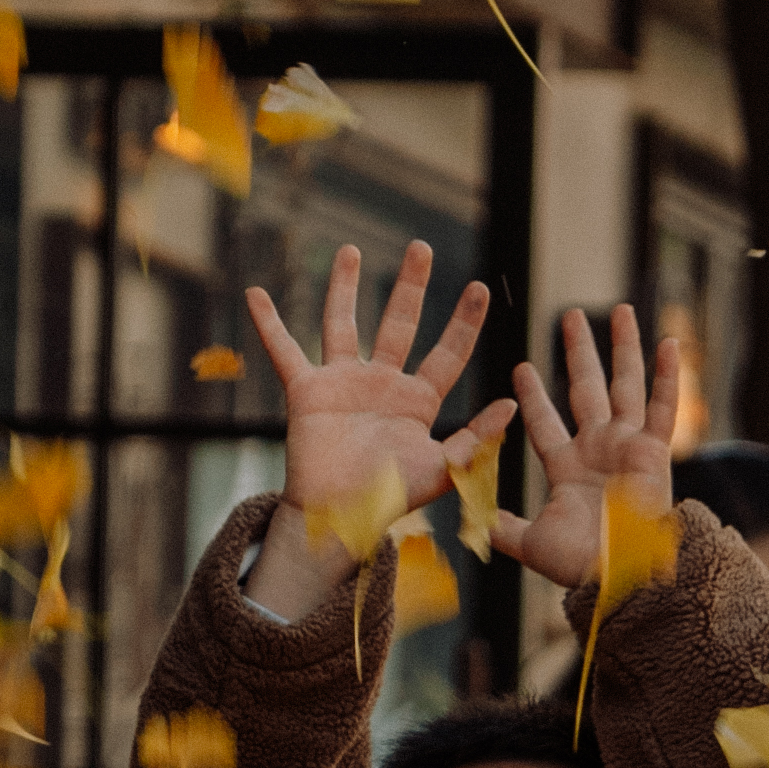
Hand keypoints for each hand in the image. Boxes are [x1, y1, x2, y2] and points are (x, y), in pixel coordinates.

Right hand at [244, 242, 513, 622]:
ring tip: (351, 251)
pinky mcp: (307, 392)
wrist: (338, 520)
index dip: (463, 323)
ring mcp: (343, 384)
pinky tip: (255, 295)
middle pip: (399, 323)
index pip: (447, 354)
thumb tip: (513, 406)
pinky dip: (269, 324)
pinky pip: (284, 350)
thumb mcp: (442, 470)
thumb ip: (476, 438)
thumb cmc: (390, 501)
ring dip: (345, 288)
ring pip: (344, 325)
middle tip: (420, 247)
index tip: (478, 288)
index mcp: (417, 403)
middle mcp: (382, 385)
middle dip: (410, 286)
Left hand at [492, 303, 680, 592]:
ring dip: (623, 348)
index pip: (546, 422)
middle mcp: (598, 451)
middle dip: (578, 353)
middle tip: (570, 316)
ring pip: (625, 386)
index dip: (533, 396)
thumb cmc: (575, 565)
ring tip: (620, 311)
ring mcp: (628, 448)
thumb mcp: (529, 542)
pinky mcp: (655, 453)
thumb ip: (502, 527)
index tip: (520, 367)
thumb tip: (471, 519)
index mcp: (567, 469)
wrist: (616, 575)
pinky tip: (668, 342)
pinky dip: (668, 377)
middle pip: (586, 390)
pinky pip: (663, 408)